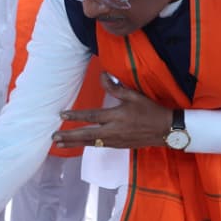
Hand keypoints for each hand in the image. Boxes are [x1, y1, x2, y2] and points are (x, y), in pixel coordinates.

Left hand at [53, 73, 170, 148]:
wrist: (166, 130)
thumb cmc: (150, 111)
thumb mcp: (134, 96)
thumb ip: (116, 88)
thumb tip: (102, 74)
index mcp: (116, 116)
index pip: (91, 116)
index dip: (75, 116)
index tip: (62, 115)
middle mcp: (113, 131)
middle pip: (86, 134)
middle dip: (69, 136)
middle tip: (54, 137)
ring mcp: (115, 141)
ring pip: (91, 143)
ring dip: (74, 143)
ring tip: (59, 144)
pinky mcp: (119, 146)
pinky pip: (99, 146)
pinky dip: (87, 145)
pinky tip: (79, 145)